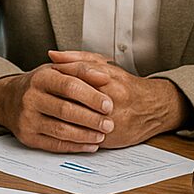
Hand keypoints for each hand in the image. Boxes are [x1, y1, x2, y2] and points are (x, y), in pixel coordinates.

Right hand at [0, 64, 115, 151]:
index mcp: (41, 77)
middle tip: (109, 124)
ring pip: (60, 130)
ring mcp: (27, 119)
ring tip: (101, 135)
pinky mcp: (28, 137)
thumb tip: (104, 76)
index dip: (91, 96)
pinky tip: (89, 144)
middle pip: (65, 110)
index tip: (108, 104)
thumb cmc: (40, 84)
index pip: (69, 86)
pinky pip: (54, 144)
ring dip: (85, 135)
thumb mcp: (58, 69)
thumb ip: (82, 69)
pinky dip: (75, 146)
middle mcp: (31, 98)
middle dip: (91, 119)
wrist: (8, 99)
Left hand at [49, 51, 190, 146]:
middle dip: (55, 101)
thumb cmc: (126, 85)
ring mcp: (112, 121)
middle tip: (40, 100)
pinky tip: (59, 129)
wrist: (153, 108)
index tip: (42, 78)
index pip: (77, 77)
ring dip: (60, 119)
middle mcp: (112, 100)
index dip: (57, 79)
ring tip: (46, 114)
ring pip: (78, 122)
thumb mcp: (105, 65)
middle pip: (75, 101)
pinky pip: (85, 138)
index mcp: (109, 79)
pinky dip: (71, 134)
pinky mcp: (112, 138)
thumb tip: (52, 55)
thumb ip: (78, 59)